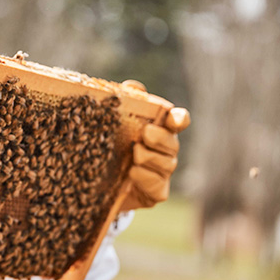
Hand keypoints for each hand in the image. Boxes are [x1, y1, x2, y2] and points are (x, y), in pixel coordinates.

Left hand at [120, 82, 190, 210]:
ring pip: (166, 165)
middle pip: (172, 144)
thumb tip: (133, 86)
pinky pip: (157, 186)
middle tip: (145, 133)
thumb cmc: (113, 146)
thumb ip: (126, 102)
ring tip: (135, 153)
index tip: (175, 118)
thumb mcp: (115, 123)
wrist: (100, 182)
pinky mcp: (155, 192)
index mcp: (160, 130)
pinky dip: (145, 178)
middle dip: (160, 138)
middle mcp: (166, 151)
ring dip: (150, 157)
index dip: (180, 119)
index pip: (178, 121)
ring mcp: (163, 173)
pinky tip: (133, 172)